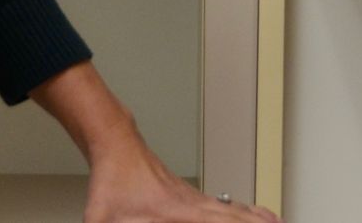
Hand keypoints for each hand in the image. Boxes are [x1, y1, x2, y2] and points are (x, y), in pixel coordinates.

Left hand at [83, 129, 280, 222]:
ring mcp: (197, 199)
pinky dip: (249, 211)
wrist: (116, 146)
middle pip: (239, 218)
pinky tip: (257, 215)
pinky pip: (229, 206)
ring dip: (259, 219)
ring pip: (238, 210)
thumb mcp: (102, 218)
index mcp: (180, 214)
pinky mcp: (193, 196)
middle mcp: (196, 205)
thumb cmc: (113, 182)